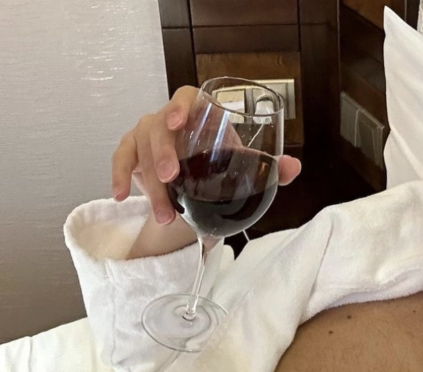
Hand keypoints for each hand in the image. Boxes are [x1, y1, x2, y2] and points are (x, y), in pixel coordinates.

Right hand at [111, 86, 301, 225]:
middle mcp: (170, 119)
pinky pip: (121, 159)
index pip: (186, 96)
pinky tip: (120, 196)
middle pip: (159, 126)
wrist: (200, 179)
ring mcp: (148, 133)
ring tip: (164, 213)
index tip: (180, 120)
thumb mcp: (243, 163)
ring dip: (149, 182)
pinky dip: (118, 176)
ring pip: (141, 149)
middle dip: (162, 152)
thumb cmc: (221, 161)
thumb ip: (270, 167)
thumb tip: (293, 168)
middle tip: (171, 178)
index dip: (181, 105)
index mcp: (200, 113)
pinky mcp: (132, 150)